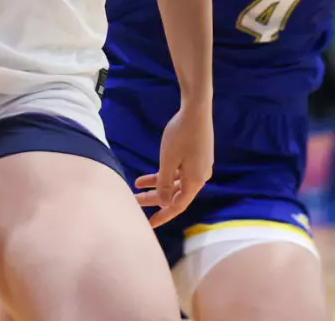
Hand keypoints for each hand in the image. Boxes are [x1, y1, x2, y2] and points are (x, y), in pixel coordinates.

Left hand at [133, 99, 213, 226]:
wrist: (197, 110)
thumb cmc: (181, 135)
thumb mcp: (168, 161)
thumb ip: (165, 184)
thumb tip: (164, 204)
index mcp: (195, 181)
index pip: (178, 205)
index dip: (163, 216)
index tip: (149, 224)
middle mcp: (200, 177)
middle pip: (175, 194)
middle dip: (155, 199)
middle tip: (135, 202)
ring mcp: (198, 166)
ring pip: (175, 182)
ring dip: (157, 185)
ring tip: (136, 186)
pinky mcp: (196, 156)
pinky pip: (179, 172)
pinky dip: (164, 173)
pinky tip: (146, 176)